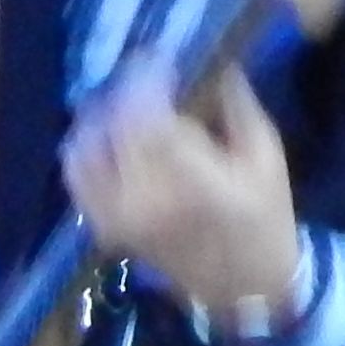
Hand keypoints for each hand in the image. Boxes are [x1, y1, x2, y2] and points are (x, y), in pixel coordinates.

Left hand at [61, 54, 302, 327]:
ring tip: (124, 102)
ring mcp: (119, 217)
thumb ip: (237, 106)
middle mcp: (148, 201)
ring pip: (86, 146)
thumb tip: (213, 61)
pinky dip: (84, 148)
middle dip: (127, 90)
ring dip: (101, 115)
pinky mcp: (105, 227)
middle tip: (146, 74)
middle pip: (114, 124)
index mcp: (195, 184)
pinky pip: (76, 177)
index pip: (150, 117)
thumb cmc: (265, 219)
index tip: (160, 58)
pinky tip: (105, 136)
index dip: (147, 79)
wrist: (248, 287)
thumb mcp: (267, 158)